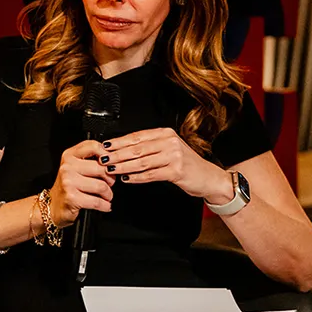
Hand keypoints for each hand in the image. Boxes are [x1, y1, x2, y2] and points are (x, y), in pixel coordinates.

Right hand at [49, 139, 114, 226]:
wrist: (53, 205)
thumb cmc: (68, 186)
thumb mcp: (75, 167)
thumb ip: (90, 159)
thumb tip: (113, 159)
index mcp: (69, 155)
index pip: (93, 146)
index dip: (107, 155)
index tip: (111, 164)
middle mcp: (67, 167)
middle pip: (101, 168)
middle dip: (111, 179)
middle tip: (110, 184)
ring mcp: (68, 182)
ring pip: (101, 186)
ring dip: (108, 194)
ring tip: (107, 196)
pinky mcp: (72, 198)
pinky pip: (97, 201)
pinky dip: (105, 205)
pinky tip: (105, 205)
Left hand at [99, 128, 232, 200]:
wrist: (208, 177)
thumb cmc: (186, 164)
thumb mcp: (169, 149)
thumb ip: (149, 147)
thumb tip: (122, 149)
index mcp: (165, 133)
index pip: (136, 136)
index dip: (119, 142)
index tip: (105, 147)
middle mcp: (169, 141)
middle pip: (136, 148)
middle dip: (117, 155)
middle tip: (103, 159)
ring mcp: (174, 156)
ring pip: (141, 162)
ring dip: (123, 166)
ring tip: (110, 170)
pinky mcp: (176, 171)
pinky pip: (151, 175)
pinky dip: (136, 177)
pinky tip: (126, 178)